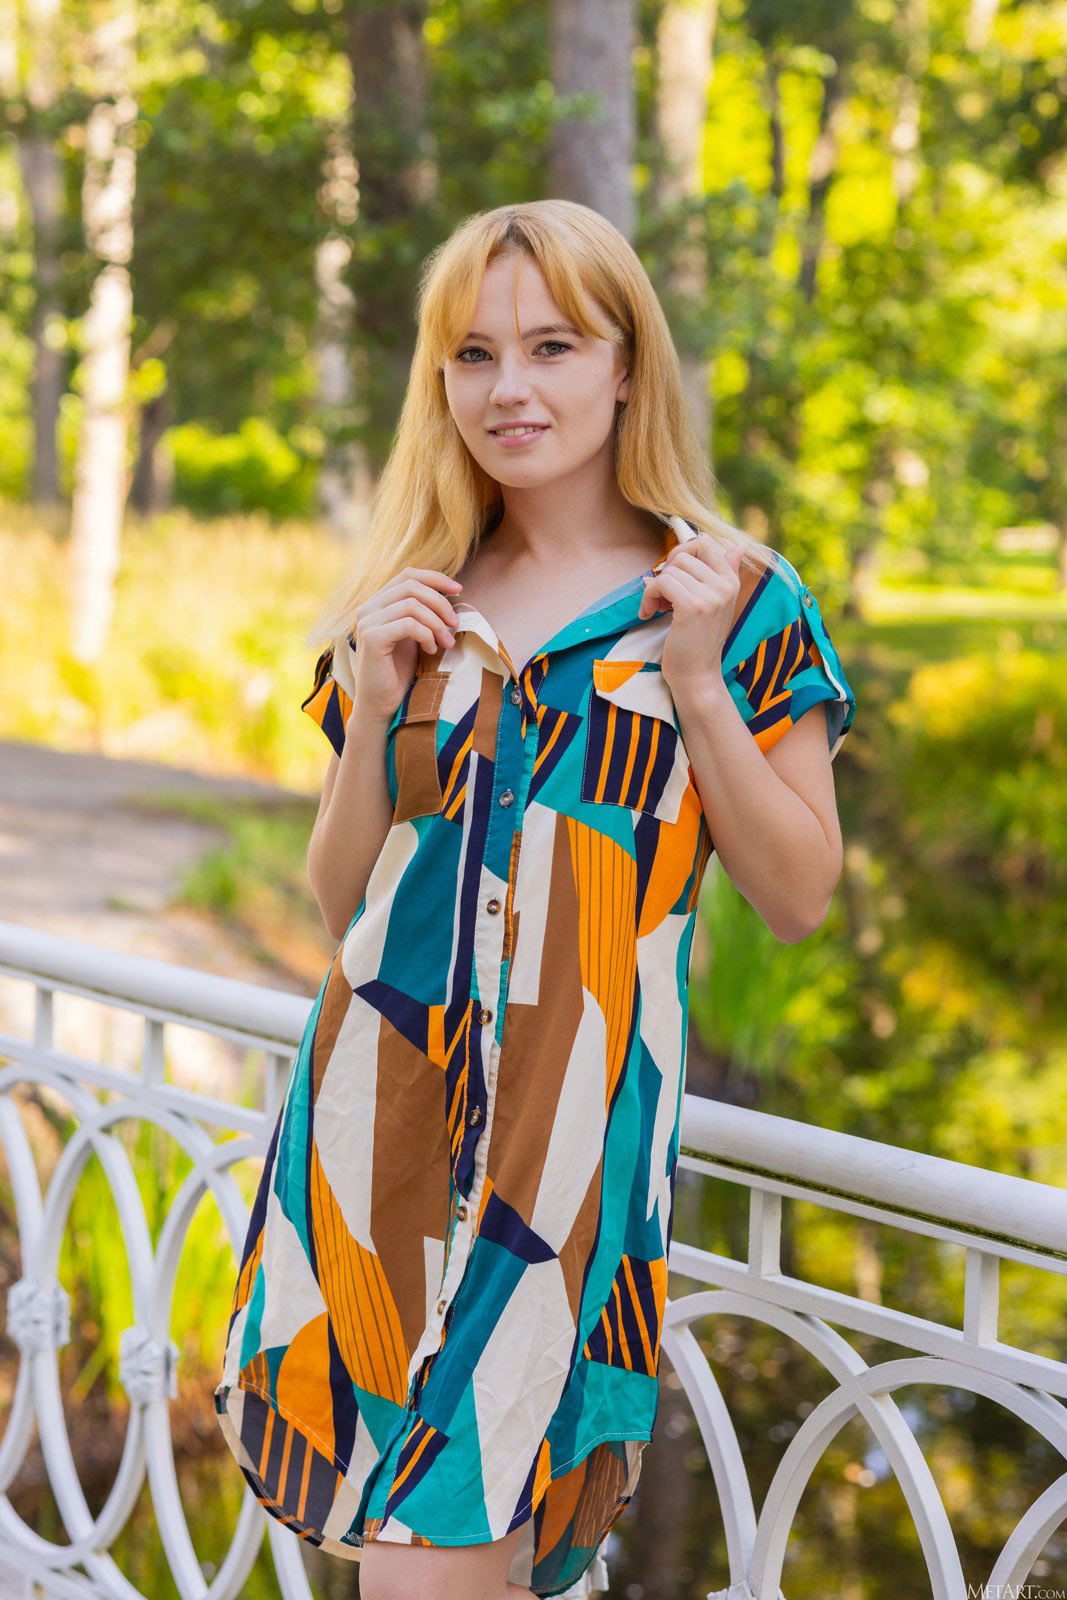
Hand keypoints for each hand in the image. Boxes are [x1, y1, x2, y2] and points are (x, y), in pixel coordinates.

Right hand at [350, 566, 462, 723]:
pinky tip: (431, 649)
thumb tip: (451, 594)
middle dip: (440, 603)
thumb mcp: (414, 635)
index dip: (435, 578)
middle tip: (455, 624)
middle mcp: (368, 608)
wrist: (381, 704)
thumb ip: (423, 614)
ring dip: (436, 623)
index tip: (459, 590)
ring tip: (446, 642)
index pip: (407, 575)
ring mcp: (367, 622)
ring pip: (412, 605)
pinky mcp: (372, 638)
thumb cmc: (398, 671)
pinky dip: (426, 635)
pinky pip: (408, 624)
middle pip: (411, 586)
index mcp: (377, 604)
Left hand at [636, 536, 746, 692]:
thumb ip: (725, 574)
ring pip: (671, 569)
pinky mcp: (693, 607)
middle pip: (684, 554)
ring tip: (657, 608)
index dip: (681, 552)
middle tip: (662, 595)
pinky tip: (649, 613)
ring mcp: (711, 596)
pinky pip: (661, 583)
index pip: (706, 543)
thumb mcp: (716, 605)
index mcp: (731, 582)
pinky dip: (648, 597)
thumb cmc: (699, 641)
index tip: (672, 574)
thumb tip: (737, 547)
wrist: (697, 675)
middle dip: (666, 571)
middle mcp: (725, 586)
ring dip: (655, 588)